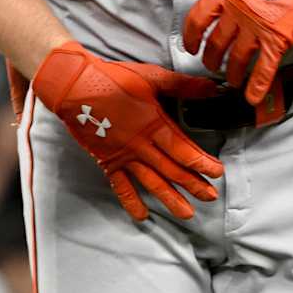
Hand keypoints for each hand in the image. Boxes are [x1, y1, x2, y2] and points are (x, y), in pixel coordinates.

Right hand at [30, 42, 224, 221]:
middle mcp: (141, 145)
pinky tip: (142, 216)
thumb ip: (183, 85)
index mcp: (154, 124)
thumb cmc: (113, 79)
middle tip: (211, 197)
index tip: (218, 173)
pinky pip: (121, 186)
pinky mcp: (107, 161)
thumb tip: (212, 87)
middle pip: (172, 170)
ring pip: (151, 182)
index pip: (184, 150)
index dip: (202, 163)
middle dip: (194, 185)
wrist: (74, 86)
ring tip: (187, 214)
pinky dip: (131, 202)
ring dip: (170, 198)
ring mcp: (123, 156)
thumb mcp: (151, 77)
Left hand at [173, 0, 292, 107]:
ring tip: (230, 78)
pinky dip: (258, 85)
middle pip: (215, 43)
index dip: (190, 36)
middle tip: (211, 65)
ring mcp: (256, 28)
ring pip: (236, 58)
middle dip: (210, 58)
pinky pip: (264, 67)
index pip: (197, 20)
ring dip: (231, 72)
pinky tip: (251, 97)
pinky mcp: (277, 40)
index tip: (190, 47)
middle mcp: (236, 13)